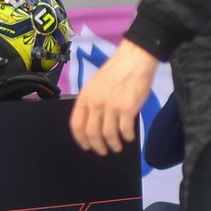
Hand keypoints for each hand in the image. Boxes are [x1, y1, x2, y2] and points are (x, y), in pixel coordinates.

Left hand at [70, 40, 158, 155]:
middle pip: (92, 133)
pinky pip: (125, 130)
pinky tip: (130, 137)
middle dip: (97, 146)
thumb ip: (92, 102)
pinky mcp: (127, 109)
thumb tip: (94, 121)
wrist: (134, 59)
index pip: (77, 125)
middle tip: (103, 151)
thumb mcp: (95, 85)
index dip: (81, 139)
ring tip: (117, 147)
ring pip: (109, 135)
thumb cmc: (115, 71)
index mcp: (85, 98)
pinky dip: (127, 137)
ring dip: (113, 144)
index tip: (86, 146)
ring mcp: (111, 107)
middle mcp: (95, 104)